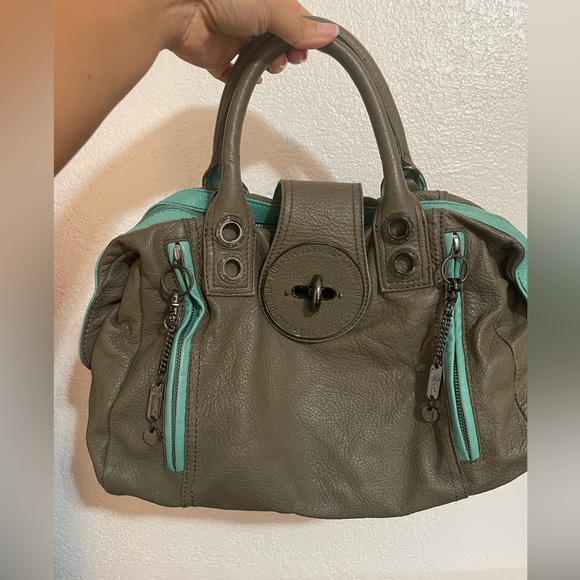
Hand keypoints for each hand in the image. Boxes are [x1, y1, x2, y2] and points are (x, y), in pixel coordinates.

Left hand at [166, 0, 338, 80]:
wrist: (177, 7)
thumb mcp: (272, 7)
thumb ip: (299, 26)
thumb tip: (330, 34)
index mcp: (265, 0)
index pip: (293, 18)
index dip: (303, 35)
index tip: (308, 50)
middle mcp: (249, 15)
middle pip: (277, 40)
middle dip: (286, 52)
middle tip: (288, 59)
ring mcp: (232, 36)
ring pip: (258, 57)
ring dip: (267, 65)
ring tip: (268, 65)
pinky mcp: (216, 56)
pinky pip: (233, 72)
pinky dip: (242, 76)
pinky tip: (250, 76)